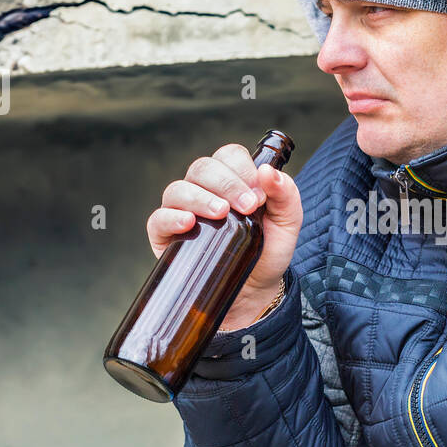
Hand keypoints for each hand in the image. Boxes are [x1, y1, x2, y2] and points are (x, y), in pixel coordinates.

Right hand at [147, 143, 302, 326]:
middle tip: (247, 207)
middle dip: (226, 183)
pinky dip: (171, 217)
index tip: (258, 195)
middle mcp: (203, 190)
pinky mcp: (166, 235)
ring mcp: (181, 210)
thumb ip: (286, 194)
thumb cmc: (268, 252)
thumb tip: (268, 172)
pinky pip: (158, 218)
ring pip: (178, 188)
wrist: (255, 291)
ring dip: (200, 197)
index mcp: (232, 180)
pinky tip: (188, 223)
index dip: (242, 169)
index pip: (229, 156)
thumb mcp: (287, 223)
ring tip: (222, 214)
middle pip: (203, 168)